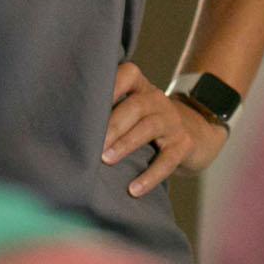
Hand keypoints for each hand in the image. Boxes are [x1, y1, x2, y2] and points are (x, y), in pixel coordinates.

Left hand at [101, 61, 228, 196]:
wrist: (196, 133)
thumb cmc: (148, 123)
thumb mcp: (134, 110)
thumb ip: (110, 111)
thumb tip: (66, 127)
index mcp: (141, 88)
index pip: (128, 74)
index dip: (111, 83)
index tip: (89, 100)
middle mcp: (157, 100)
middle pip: (134, 107)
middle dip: (111, 125)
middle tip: (91, 144)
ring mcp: (172, 122)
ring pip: (148, 129)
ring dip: (125, 144)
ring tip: (106, 160)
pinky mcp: (183, 145)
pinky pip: (167, 160)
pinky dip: (150, 175)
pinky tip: (134, 189)